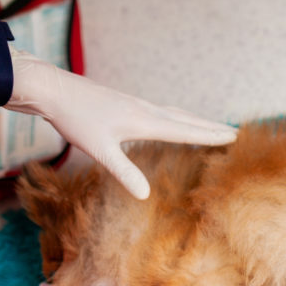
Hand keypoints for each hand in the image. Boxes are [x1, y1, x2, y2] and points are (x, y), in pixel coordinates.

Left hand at [4, 48, 236, 198]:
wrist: (51, 90)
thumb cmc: (75, 119)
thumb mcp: (99, 150)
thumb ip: (124, 172)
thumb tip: (145, 195)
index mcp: (144, 120)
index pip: (186, 130)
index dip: (210, 135)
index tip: (233, 136)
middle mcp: (145, 109)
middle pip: (186, 119)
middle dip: (210, 127)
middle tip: (233, 132)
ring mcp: (135, 105)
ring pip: (174, 113)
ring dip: (195, 121)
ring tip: (209, 126)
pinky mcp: (124, 105)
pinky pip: (161, 111)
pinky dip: (176, 118)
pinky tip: (168, 122)